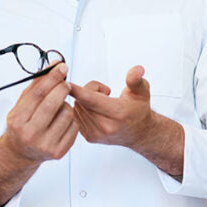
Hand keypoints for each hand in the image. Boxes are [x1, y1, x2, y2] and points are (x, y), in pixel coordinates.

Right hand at [0, 62, 78, 162]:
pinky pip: (74, 127)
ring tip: (59, 107)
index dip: (52, 78)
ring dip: (67, 105)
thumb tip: (55, 65)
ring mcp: (45, 145)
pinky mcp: (58, 152)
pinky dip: (71, 118)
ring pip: (67, 114)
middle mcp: (30, 134)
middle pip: (52, 104)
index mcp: (18, 120)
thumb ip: (37, 85)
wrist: (20, 154)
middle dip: (62, 88)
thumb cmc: (22, 125)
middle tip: (65, 83)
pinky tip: (63, 119)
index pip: (38, 94)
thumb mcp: (21, 105)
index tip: (62, 67)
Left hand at [70, 65, 184, 176]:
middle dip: (89, 90)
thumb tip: (137, 69)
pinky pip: (76, 117)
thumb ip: (136, 79)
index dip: (77, 90)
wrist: (139, 133)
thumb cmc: (138, 109)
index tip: (65, 82)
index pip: (91, 100)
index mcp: (118, 114)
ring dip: (84, 100)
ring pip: (77, 108)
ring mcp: (96, 134)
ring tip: (102, 102)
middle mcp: (106, 127)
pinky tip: (95, 110)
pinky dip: (82, 109)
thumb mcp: (142, 91)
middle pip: (82, 101)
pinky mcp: (89, 137)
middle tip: (104, 91)